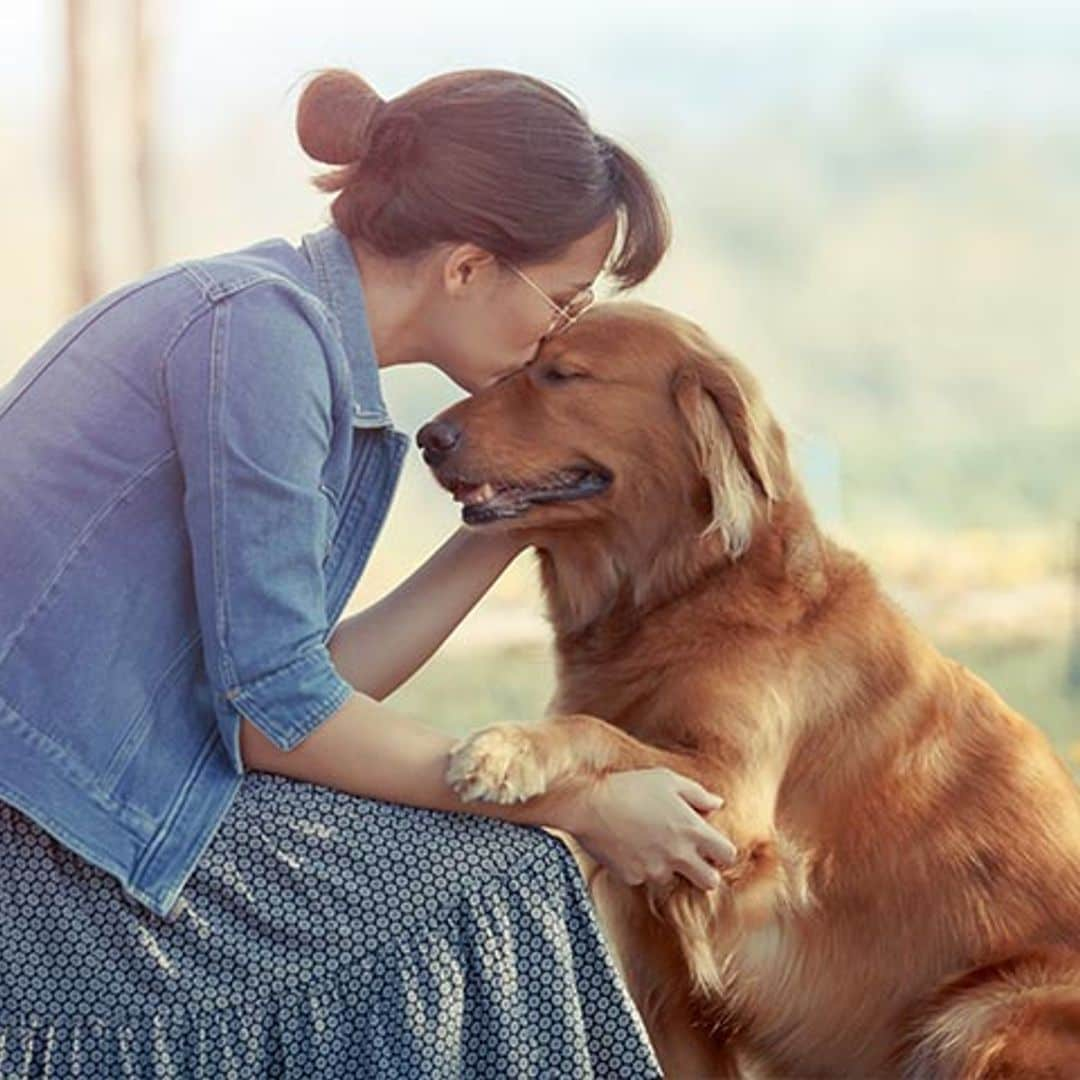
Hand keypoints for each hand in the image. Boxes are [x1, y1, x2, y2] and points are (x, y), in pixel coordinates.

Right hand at [560, 768, 736, 890]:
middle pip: (710, 883)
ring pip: (672, 880)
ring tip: (647, 841)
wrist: (588, 803)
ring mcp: (655, 869)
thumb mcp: (667, 780)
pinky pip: (643, 877)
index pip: (727, 856)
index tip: (711, 847)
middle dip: (705, 874)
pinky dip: (639, 866)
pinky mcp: (633, 877)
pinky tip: (627, 845)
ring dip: (666, 867)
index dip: (722, 853)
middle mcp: (678, 854)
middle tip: (691, 859)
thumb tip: (717, 804)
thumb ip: (697, 795)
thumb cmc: (629, 786)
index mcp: (692, 829)